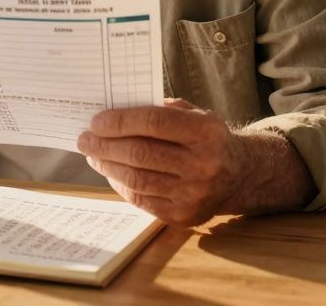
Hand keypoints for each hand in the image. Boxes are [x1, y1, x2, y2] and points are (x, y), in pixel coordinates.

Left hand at [77, 98, 241, 226]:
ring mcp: (194, 194)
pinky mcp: (184, 216)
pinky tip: (111, 172)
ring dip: (108, 166)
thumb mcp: (194, 114)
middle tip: (85, 140)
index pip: (153, 122)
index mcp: (206, 131)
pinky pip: (141, 200)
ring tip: (93, 155)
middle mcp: (202, 164)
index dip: (120, 121)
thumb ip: (160, 110)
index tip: (96, 122)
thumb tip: (114, 111)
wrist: (240, 176)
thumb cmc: (207, 138)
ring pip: (137, 179)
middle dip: (105, 145)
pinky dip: (121, 185)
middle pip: (140, 153)